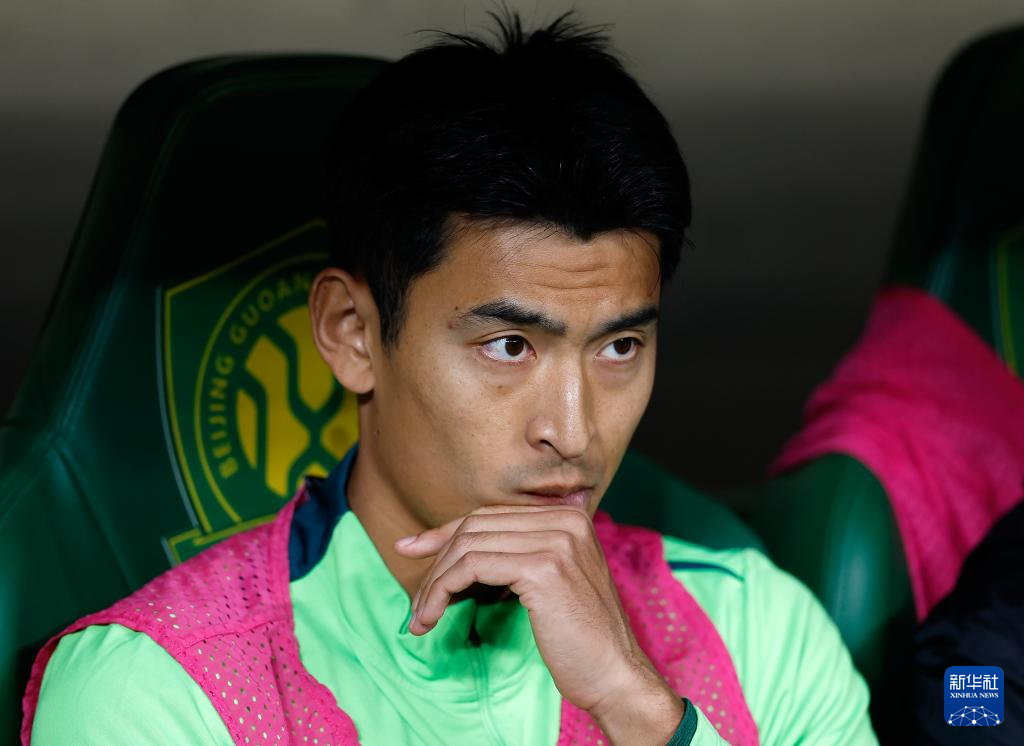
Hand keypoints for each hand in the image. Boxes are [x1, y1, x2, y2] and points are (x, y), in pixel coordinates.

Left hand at [394, 504, 684, 744]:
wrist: (616, 675)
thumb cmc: (580, 638)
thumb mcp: (550, 582)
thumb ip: (518, 554)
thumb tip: (459, 547)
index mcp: (569, 516)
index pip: (490, 515)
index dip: (444, 532)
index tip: (410, 549)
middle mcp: (565, 519)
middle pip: (475, 526)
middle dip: (436, 560)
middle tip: (416, 599)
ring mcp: (557, 540)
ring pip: (468, 546)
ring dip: (434, 583)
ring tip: (421, 616)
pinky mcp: (543, 568)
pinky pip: (472, 567)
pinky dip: (442, 591)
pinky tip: (432, 617)